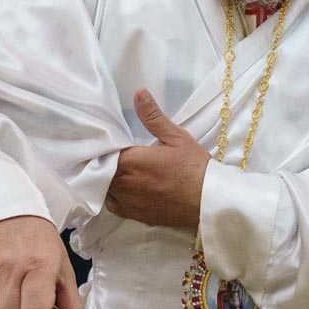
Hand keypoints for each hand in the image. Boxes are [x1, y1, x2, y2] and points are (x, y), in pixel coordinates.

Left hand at [104, 90, 209, 230]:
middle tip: (108, 153)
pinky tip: (121, 188)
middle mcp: (124, 184)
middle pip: (101, 170)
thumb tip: (138, 92)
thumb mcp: (176, 137)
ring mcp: (128, 202)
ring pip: (104, 188)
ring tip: (113, 169)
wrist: (208, 201)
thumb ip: (153, 116)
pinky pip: (113, 205)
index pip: (104, 152)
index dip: (104, 146)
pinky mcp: (135, 216)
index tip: (106, 140)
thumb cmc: (193, 167)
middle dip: (103, 162)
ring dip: (105, 179)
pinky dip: (113, 196)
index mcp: (131, 161)